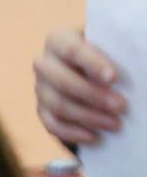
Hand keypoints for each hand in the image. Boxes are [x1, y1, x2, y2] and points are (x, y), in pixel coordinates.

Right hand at [34, 28, 126, 147]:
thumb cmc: (106, 54)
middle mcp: (43, 64)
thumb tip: (136, 71)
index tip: (113, 78)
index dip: (92, 64)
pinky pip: (52, 125)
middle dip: (93, 96)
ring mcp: (40, 88)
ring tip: (115, 123)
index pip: (72, 50)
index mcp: (58, 40)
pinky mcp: (41, 110)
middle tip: (121, 106)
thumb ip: (117, 53)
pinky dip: (73, 132)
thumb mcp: (110, 47)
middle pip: (62, 82)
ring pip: (58, 106)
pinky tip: (94, 136)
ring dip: (88, 117)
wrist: (89, 69)